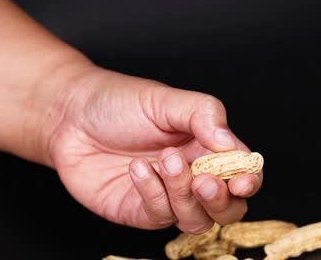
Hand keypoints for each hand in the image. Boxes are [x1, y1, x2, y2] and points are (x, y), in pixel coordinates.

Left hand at [48, 67, 262, 233]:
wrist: (72, 117)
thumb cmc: (121, 103)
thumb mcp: (167, 100)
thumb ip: (204, 115)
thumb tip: (230, 144)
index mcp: (207, 148)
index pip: (242, 172)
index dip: (248, 180)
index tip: (241, 181)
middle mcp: (193, 175)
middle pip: (227, 207)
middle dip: (220, 200)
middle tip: (203, 180)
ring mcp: (168, 196)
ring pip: (197, 219)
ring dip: (185, 195)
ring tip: (165, 161)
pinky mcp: (142, 210)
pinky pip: (160, 215)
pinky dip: (153, 193)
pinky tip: (137, 168)